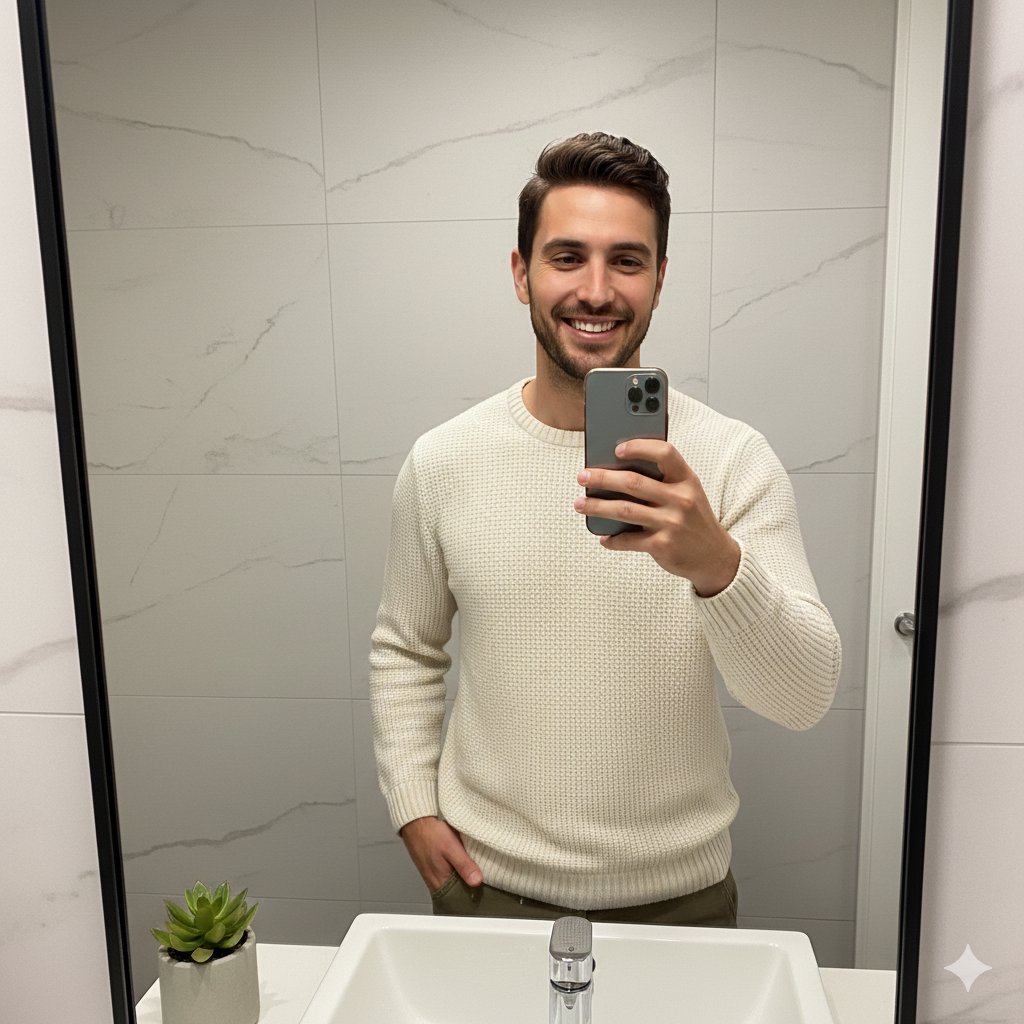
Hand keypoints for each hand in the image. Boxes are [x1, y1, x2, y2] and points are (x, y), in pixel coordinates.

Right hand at [399, 816, 482, 891]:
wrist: (416, 822)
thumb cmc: (431, 833)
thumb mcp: (452, 848)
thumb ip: (464, 865)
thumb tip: (477, 881)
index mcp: (440, 882)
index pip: (461, 897)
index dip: (474, 893)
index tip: (485, 887)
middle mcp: (435, 883)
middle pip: (457, 891)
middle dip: (469, 885)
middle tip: (481, 875)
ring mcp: (433, 876)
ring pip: (453, 883)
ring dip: (463, 877)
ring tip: (472, 868)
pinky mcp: (433, 869)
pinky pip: (448, 875)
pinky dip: (456, 871)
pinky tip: (461, 862)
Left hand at [573, 439, 740, 596]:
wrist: (716, 557)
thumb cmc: (693, 518)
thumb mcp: (688, 493)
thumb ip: (663, 481)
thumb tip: (617, 471)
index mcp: (687, 480)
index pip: (665, 453)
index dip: (639, 447)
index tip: (616, 449)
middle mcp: (681, 499)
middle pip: (634, 482)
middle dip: (603, 478)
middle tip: (583, 476)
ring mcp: (672, 523)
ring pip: (625, 510)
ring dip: (597, 506)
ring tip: (580, 503)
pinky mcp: (663, 545)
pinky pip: (628, 540)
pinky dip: (612, 539)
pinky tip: (602, 536)